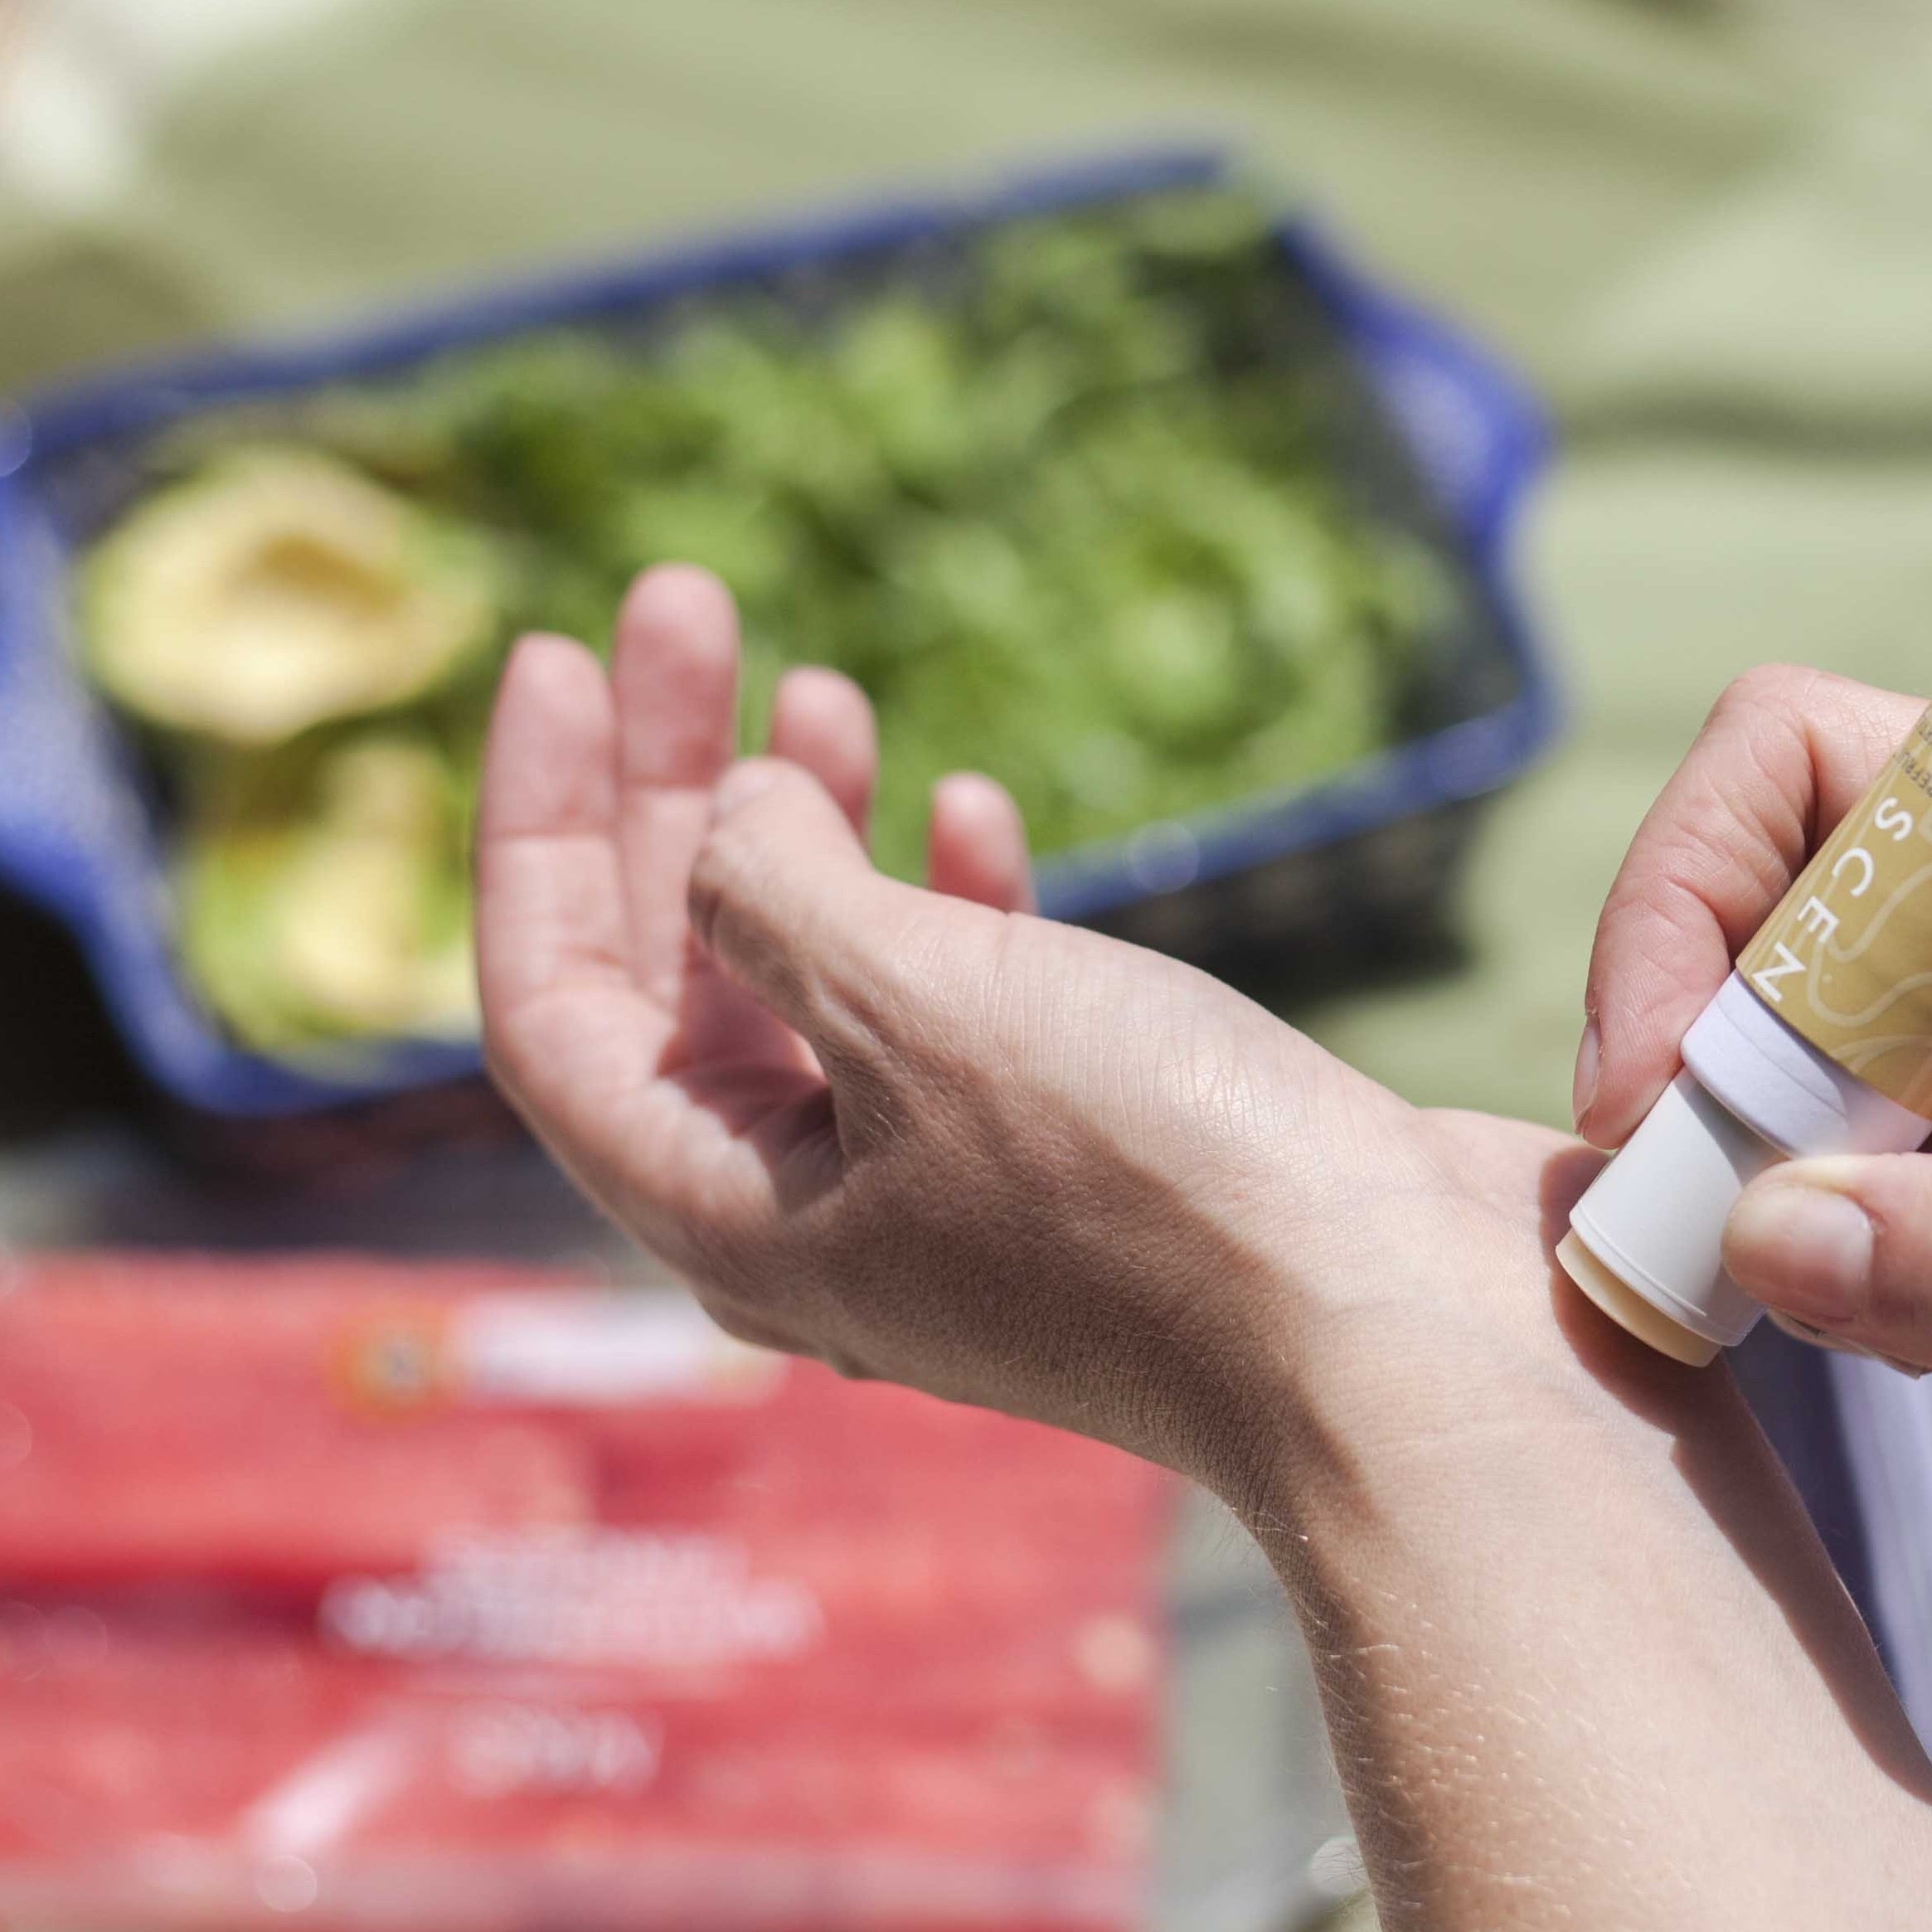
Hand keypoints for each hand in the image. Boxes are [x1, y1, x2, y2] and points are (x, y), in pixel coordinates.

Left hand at [474, 565, 1562, 1510]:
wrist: (1399, 1326)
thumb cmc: (1146, 1179)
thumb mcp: (917, 1007)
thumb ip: (776, 893)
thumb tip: (730, 816)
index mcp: (730, 1210)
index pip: (552, 1004)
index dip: (532, 822)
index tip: (554, 653)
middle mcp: (818, 1210)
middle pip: (678, 968)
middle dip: (672, 780)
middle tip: (687, 605)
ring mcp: (952, 1187)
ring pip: (821, 974)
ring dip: (809, 824)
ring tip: (828, 688)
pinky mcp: (1076, 1157)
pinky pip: (958, 1008)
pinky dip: (945, 900)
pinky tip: (970, 811)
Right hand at [1576, 664, 1931, 1551]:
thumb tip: (1758, 1235)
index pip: (1806, 754)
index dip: (1686, 887)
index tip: (1661, 1079)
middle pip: (1771, 884)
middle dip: (1695, 1036)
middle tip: (1676, 1206)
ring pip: (1792, 1008)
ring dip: (1744, 1135)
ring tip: (1775, 1278)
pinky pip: (1851, 1117)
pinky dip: (1817, 1209)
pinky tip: (1884, 1312)